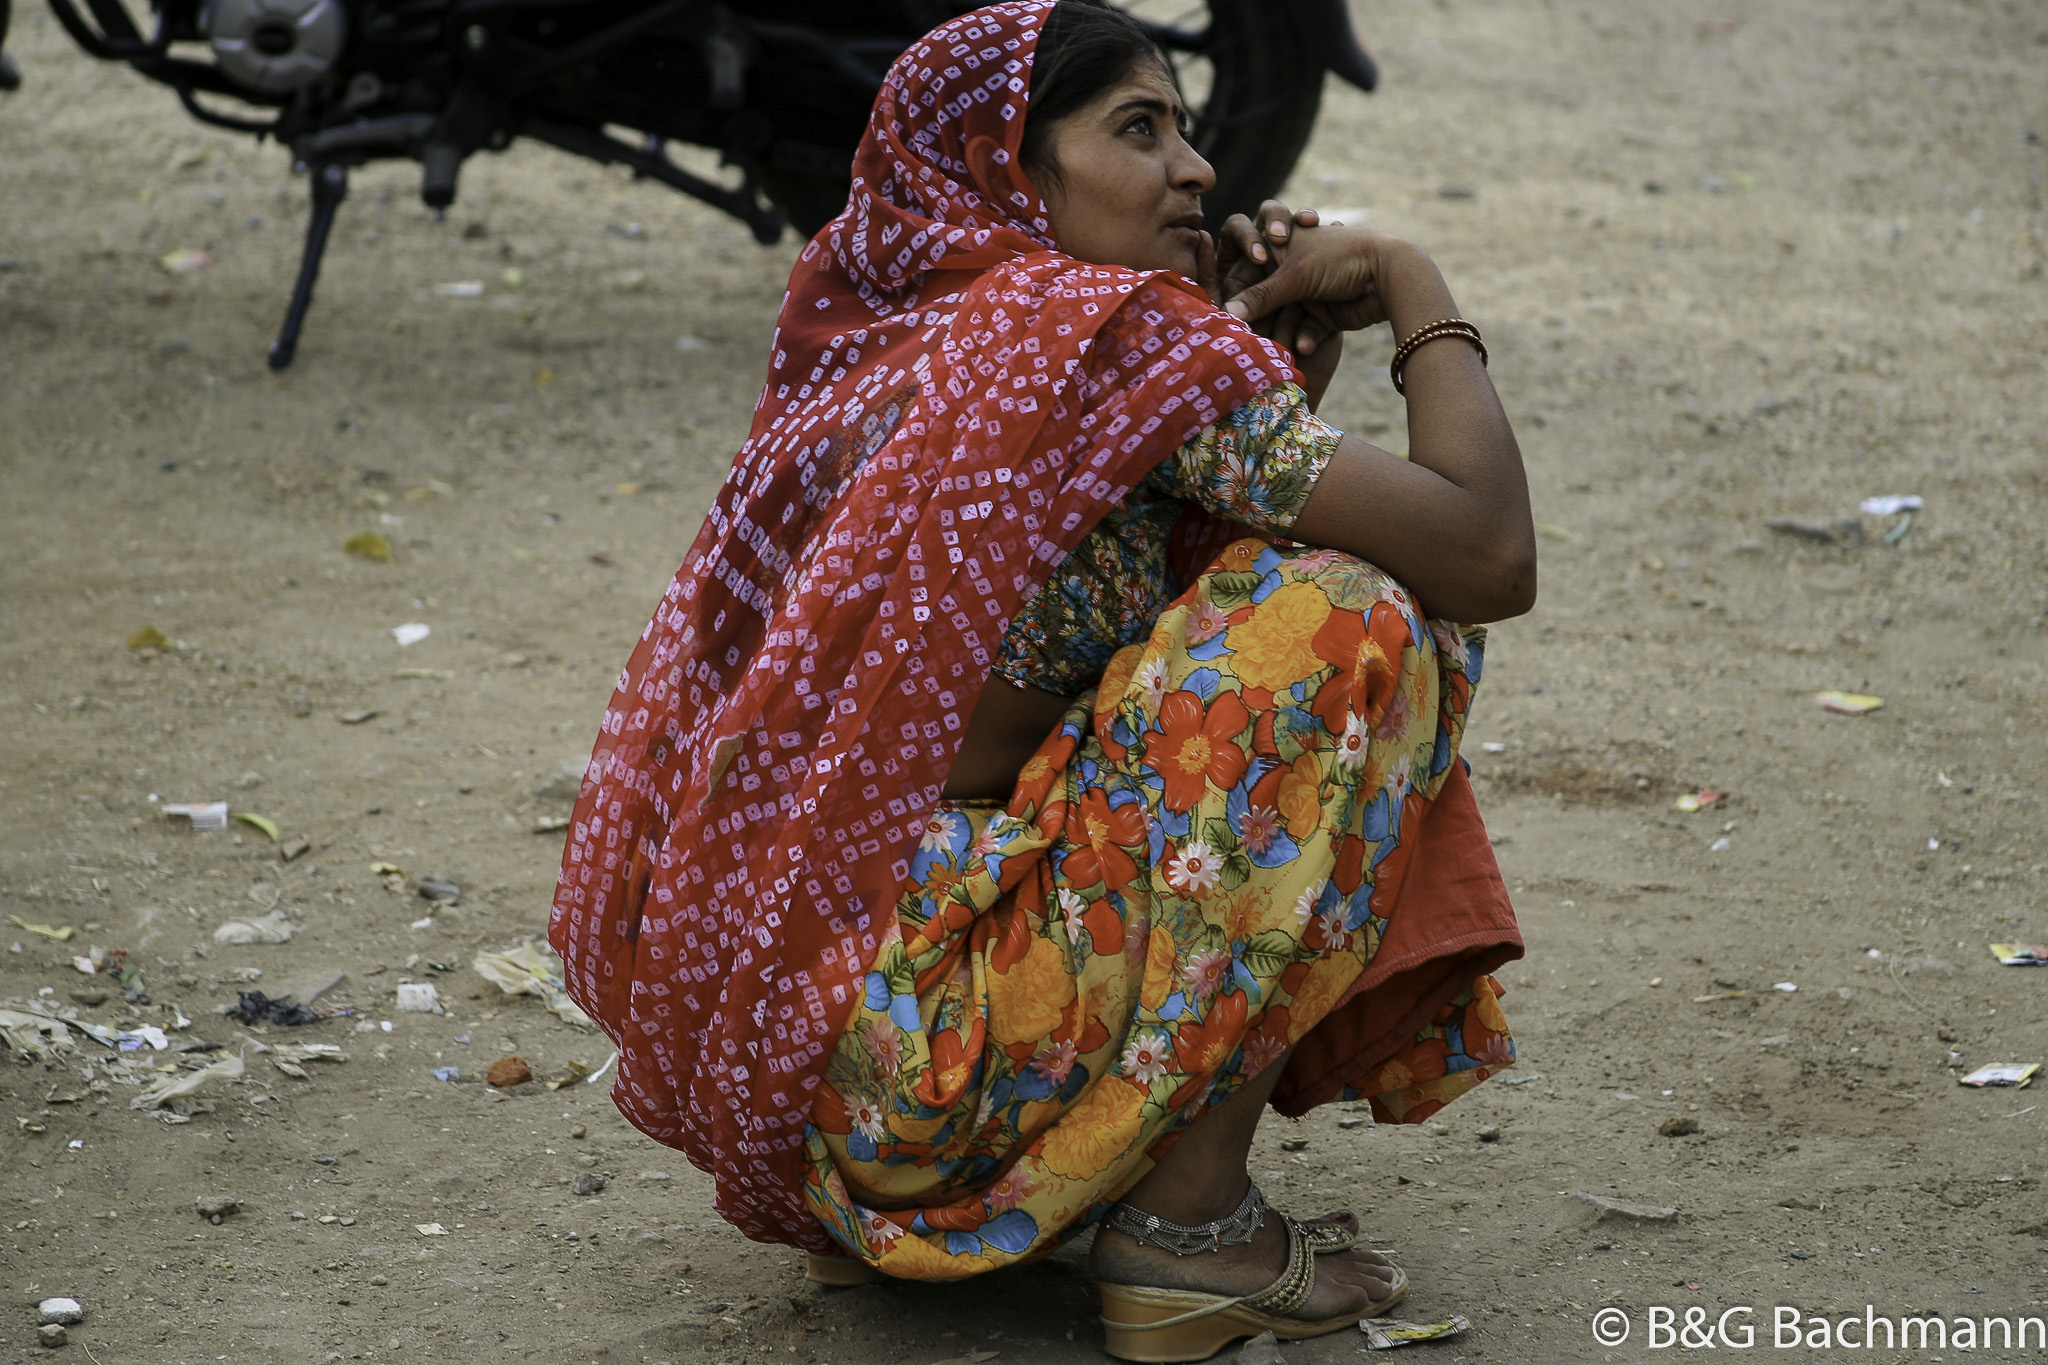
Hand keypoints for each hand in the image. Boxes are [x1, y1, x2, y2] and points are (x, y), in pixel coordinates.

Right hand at [1214, 200, 1342, 400]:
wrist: (1388, 274)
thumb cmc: (1340, 259)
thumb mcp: (1295, 275)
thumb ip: (1259, 296)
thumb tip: (1226, 314)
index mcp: (1281, 245)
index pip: (1246, 260)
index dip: (1236, 282)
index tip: (1229, 301)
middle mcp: (1292, 269)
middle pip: (1262, 298)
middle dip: (1261, 316)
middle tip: (1251, 330)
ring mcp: (1308, 293)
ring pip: (1283, 319)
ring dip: (1282, 332)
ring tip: (1276, 347)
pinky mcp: (1324, 315)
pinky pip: (1306, 330)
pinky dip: (1306, 337)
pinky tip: (1304, 348)